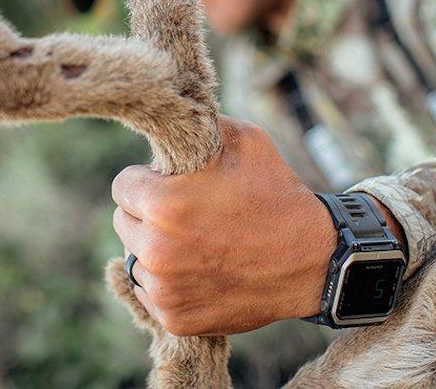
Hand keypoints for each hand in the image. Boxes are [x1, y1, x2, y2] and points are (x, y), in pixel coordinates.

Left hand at [111, 116, 334, 335]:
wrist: (314, 259)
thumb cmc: (277, 193)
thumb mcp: (244, 139)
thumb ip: (197, 127)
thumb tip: (170, 117)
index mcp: (162, 203)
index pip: (122, 186)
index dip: (146, 181)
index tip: (168, 184)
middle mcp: (156, 249)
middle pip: (124, 223)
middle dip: (147, 214)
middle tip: (185, 213)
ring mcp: (164, 288)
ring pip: (137, 259)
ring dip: (156, 250)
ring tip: (196, 242)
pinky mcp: (175, 318)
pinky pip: (151, 294)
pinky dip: (169, 283)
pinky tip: (200, 270)